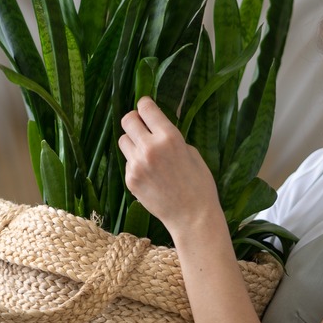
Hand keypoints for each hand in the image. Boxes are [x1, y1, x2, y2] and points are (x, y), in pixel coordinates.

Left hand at [118, 97, 220, 235]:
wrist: (192, 217)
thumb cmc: (199, 184)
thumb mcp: (191, 152)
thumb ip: (171, 138)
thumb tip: (157, 127)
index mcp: (169, 137)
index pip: (145, 108)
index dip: (145, 105)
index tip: (146, 107)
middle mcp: (149, 148)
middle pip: (127, 120)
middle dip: (135, 120)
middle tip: (142, 126)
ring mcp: (136, 165)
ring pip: (123, 140)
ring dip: (133, 142)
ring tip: (146, 153)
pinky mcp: (130, 180)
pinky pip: (127, 162)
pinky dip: (135, 164)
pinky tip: (150, 174)